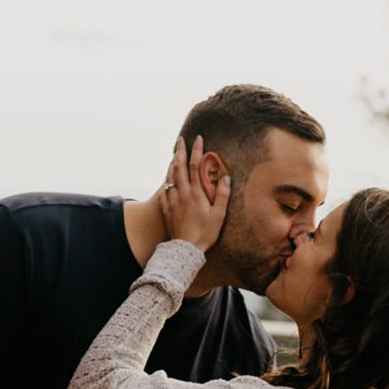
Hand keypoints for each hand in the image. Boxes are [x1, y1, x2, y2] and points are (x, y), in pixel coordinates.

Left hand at [161, 136, 230, 251]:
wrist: (185, 249)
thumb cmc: (205, 233)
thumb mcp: (219, 215)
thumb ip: (222, 195)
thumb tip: (225, 177)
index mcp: (195, 193)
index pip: (194, 166)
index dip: (196, 151)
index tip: (198, 139)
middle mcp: (182, 193)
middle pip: (178, 167)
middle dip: (180, 151)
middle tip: (180, 140)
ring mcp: (172, 200)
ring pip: (169, 177)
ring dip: (172, 164)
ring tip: (174, 155)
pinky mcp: (166, 209)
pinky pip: (163, 190)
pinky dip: (166, 181)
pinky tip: (167, 180)